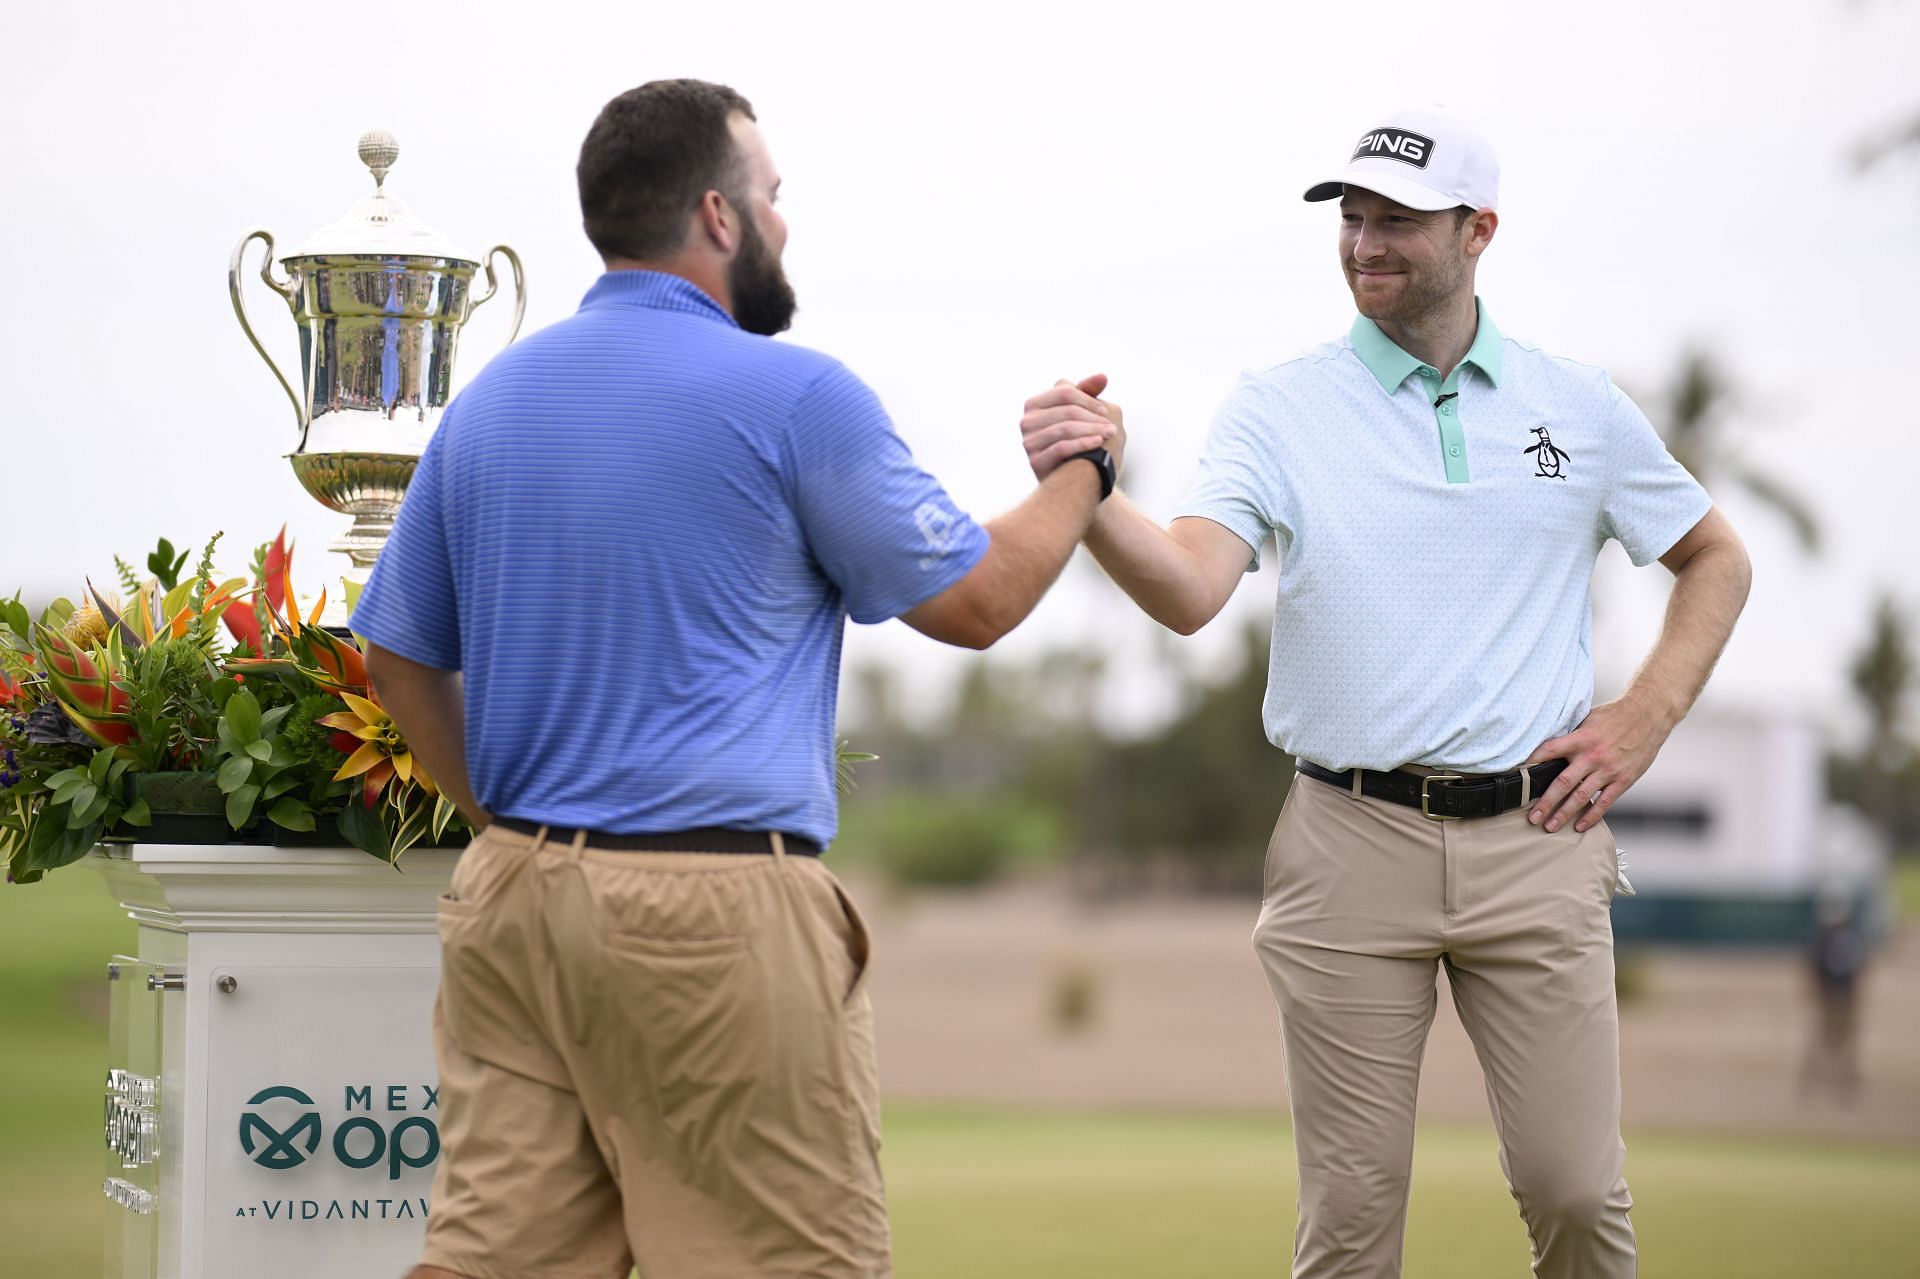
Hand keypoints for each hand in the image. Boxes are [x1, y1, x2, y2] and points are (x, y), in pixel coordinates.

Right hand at [1020, 374, 1125, 481]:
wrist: (1075, 481)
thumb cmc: (1080, 441)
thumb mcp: (1084, 414)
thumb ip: (1089, 393)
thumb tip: (1103, 376)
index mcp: (1035, 404)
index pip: (1065, 391)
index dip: (1089, 400)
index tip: (1106, 413)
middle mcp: (1027, 421)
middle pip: (1067, 411)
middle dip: (1093, 418)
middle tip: (1112, 428)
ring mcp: (1029, 441)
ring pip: (1066, 428)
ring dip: (1092, 430)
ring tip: (1109, 435)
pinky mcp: (1035, 461)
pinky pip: (1061, 447)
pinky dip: (1083, 443)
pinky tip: (1098, 443)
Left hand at [1523, 694, 1674, 832]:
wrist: (1649, 715)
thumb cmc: (1615, 715)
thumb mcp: (1588, 718)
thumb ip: (1571, 734)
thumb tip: (1548, 744)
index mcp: (1581, 738)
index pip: (1549, 751)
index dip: (1531, 763)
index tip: (1516, 777)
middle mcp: (1592, 756)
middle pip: (1562, 783)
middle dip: (1545, 803)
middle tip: (1532, 818)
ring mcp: (1608, 770)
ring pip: (1581, 797)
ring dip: (1564, 814)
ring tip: (1550, 827)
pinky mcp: (1623, 780)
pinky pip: (1604, 802)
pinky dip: (1591, 816)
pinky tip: (1579, 826)